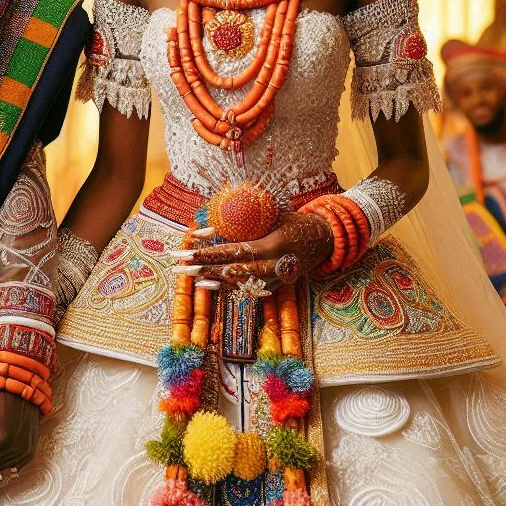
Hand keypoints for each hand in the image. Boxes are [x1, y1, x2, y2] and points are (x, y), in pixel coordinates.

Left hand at [173, 212, 333, 292]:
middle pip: (232, 271)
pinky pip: (247, 290)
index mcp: (273, 246)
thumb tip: (211, 226)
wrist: (325, 240)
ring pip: (238, 284)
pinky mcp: (277, 286)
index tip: (189, 252)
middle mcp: (273, 267)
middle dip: (203, 269)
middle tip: (179, 266)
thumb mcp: (273, 215)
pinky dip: (226, 288)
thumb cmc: (296, 222)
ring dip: (211, 280)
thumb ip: (246, 223)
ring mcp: (276, 279)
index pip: (235, 251)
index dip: (210, 253)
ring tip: (189, 276)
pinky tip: (208, 285)